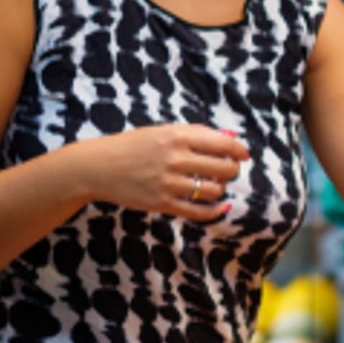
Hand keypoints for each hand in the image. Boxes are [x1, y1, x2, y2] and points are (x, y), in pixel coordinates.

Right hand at [86, 124, 249, 221]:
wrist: (100, 167)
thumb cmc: (134, 146)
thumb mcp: (164, 131)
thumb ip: (197, 133)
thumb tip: (231, 136)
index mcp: (178, 136)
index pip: (223, 143)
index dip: (239, 150)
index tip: (243, 154)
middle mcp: (176, 159)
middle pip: (223, 168)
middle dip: (231, 169)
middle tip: (228, 170)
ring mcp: (169, 183)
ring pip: (214, 190)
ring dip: (220, 188)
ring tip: (214, 184)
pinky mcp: (162, 203)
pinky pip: (198, 211)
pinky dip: (216, 210)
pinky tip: (222, 206)